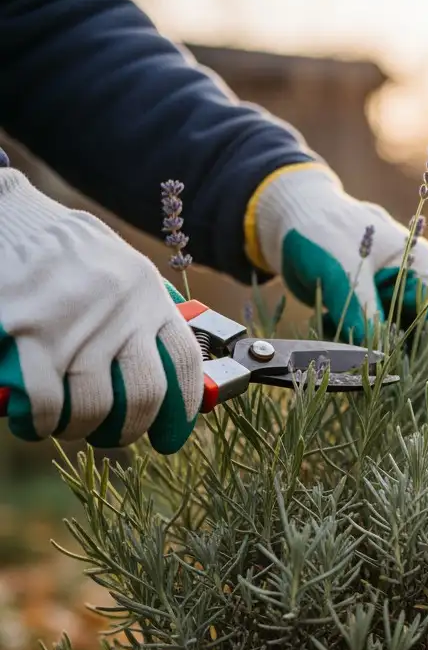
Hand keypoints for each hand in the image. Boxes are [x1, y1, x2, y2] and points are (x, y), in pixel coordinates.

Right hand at [0, 169, 202, 452]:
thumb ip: (141, 314)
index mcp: (148, 294)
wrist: (5, 213)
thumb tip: (164, 371)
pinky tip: (37, 422)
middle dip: (130, 428)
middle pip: (146, 393)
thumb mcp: (119, 270)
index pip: (187, 361)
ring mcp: (75, 321)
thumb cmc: (62, 250)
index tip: (172, 435)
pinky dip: (43, 421)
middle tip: (114, 436)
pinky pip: (48, 401)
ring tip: (67, 426)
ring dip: (80, 427)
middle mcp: (121, 308)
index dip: (185, 407)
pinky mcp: (30, 331)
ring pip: (94, 404)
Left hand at [248, 165, 427, 381]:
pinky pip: (397, 352)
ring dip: (426, 383)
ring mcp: (401, 305)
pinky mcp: (381, 319)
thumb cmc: (318, 229)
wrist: (291, 216)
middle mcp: (419, 290)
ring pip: (424, 351)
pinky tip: (395, 405)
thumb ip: (359, 312)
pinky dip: (397, 376)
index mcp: (421, 268)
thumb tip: (375, 359)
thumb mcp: (339, 269)